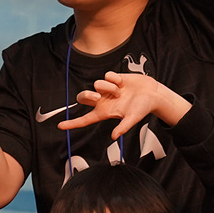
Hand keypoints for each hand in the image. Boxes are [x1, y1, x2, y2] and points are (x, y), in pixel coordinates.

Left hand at [58, 71, 191, 137]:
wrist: (153, 94)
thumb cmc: (143, 109)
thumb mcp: (133, 119)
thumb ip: (123, 127)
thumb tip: (113, 137)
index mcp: (105, 113)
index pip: (85, 120)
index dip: (72, 123)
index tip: (60, 126)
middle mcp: (103, 101)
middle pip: (83, 97)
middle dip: (86, 95)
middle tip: (97, 97)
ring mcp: (107, 89)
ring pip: (96, 84)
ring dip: (108, 87)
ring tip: (121, 91)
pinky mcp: (113, 79)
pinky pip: (107, 75)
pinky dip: (115, 79)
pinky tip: (123, 82)